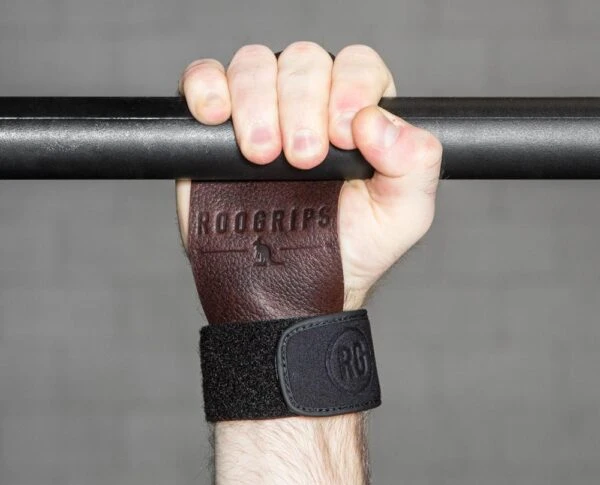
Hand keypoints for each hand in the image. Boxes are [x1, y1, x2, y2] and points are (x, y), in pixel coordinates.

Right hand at [175, 42, 441, 306]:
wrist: (291, 288)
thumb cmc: (351, 247)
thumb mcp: (403, 213)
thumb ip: (415, 163)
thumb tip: (378, 123)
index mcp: (357, 112)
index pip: (356, 65)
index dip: (350, 89)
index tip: (343, 137)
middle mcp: (308, 103)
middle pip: (303, 60)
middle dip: (302, 106)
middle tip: (302, 159)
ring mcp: (258, 111)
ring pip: (253, 64)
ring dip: (256, 102)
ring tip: (262, 155)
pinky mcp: (212, 129)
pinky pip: (202, 79)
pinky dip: (205, 87)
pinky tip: (216, 117)